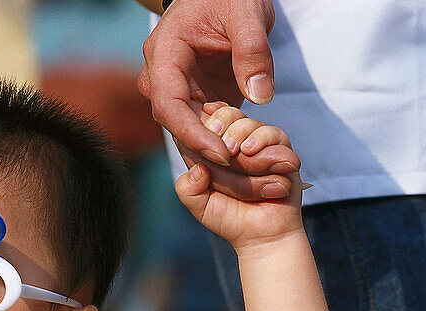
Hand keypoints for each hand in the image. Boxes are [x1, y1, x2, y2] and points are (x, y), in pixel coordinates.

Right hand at [138, 0, 274, 165]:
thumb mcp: (245, 13)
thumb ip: (253, 51)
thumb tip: (259, 96)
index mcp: (164, 56)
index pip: (169, 105)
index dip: (195, 135)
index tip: (225, 155)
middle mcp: (163, 82)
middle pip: (181, 132)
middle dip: (215, 159)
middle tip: (254, 177)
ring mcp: (179, 97)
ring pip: (194, 141)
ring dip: (226, 164)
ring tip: (262, 178)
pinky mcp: (198, 106)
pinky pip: (209, 137)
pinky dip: (232, 155)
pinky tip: (259, 169)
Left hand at [174, 105, 301, 248]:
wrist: (263, 236)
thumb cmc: (230, 219)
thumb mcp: (200, 206)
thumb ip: (187, 188)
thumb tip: (197, 168)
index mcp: (213, 151)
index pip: (205, 122)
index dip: (204, 123)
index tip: (206, 133)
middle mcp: (236, 144)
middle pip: (227, 114)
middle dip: (225, 127)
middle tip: (226, 147)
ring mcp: (259, 146)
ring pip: (249, 122)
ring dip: (244, 135)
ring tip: (244, 152)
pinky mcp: (281, 152)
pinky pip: (274, 134)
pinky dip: (264, 139)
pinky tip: (253, 151)